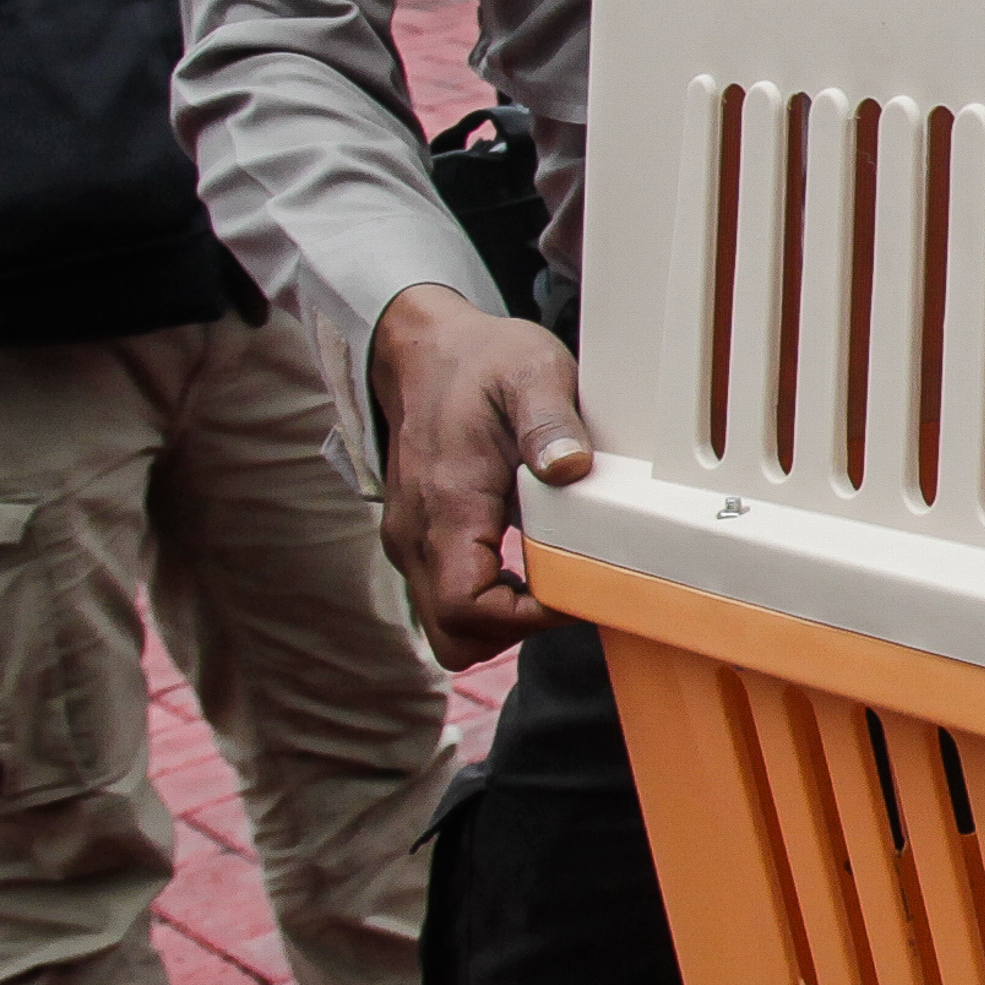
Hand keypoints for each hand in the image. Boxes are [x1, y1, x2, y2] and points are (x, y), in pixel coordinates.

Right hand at [371, 282, 592, 660]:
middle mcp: (416, 534)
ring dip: (501, 618)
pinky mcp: (419, 539)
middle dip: (512, 631)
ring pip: (447, 624)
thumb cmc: (481, 361)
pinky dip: (487, 599)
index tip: (573, 592)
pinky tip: (528, 562)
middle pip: (453, 636)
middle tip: (564, 592)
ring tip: (553, 575)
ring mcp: (411, 540)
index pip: (468, 608)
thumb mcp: (531, 373)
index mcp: (445, 505)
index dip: (525, 620)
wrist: (424, 348)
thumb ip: (550, 422)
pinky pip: (447, 596)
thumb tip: (569, 467)